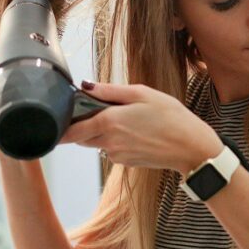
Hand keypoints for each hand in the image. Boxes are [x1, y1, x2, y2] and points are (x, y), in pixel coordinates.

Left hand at [59, 82, 222, 174]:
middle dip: (83, 125)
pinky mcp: (126, 162)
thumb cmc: (171, 117)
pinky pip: (111, 150)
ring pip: (96, 143)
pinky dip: (116, 141)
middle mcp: (109, 142)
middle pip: (81, 137)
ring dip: (101, 132)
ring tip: (125, 119)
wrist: (191, 147)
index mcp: (109, 122)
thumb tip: (86, 86)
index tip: (57, 120)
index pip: (71, 130)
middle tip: (98, 109)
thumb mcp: (142, 94)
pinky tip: (136, 132)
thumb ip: (110, 91)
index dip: (61, 127)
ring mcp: (117, 155)